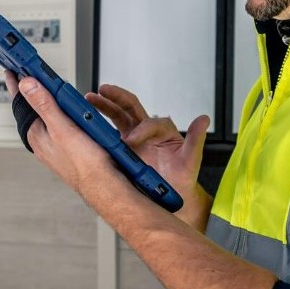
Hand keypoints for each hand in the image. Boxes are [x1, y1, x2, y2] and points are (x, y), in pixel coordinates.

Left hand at [4, 71, 118, 195]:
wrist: (103, 185)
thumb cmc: (84, 164)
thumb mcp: (62, 128)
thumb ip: (44, 104)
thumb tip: (26, 85)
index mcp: (36, 133)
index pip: (22, 102)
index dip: (16, 84)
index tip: (11, 70)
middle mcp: (42, 139)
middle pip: (34, 109)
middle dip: (31, 92)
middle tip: (27, 76)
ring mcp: (54, 145)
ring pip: (48, 117)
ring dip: (48, 102)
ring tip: (46, 90)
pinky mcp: (67, 148)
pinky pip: (60, 125)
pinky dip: (61, 114)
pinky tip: (68, 113)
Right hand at [85, 84, 209, 207]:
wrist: (171, 198)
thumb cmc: (182, 179)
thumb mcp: (191, 160)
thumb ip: (196, 139)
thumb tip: (203, 119)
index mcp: (163, 130)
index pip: (150, 122)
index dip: (141, 129)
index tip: (132, 141)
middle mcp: (147, 131)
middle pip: (131, 107)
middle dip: (116, 98)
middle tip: (103, 90)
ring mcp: (133, 138)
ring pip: (117, 116)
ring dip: (104, 105)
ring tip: (90, 98)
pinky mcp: (122, 148)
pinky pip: (109, 133)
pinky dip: (98, 126)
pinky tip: (86, 121)